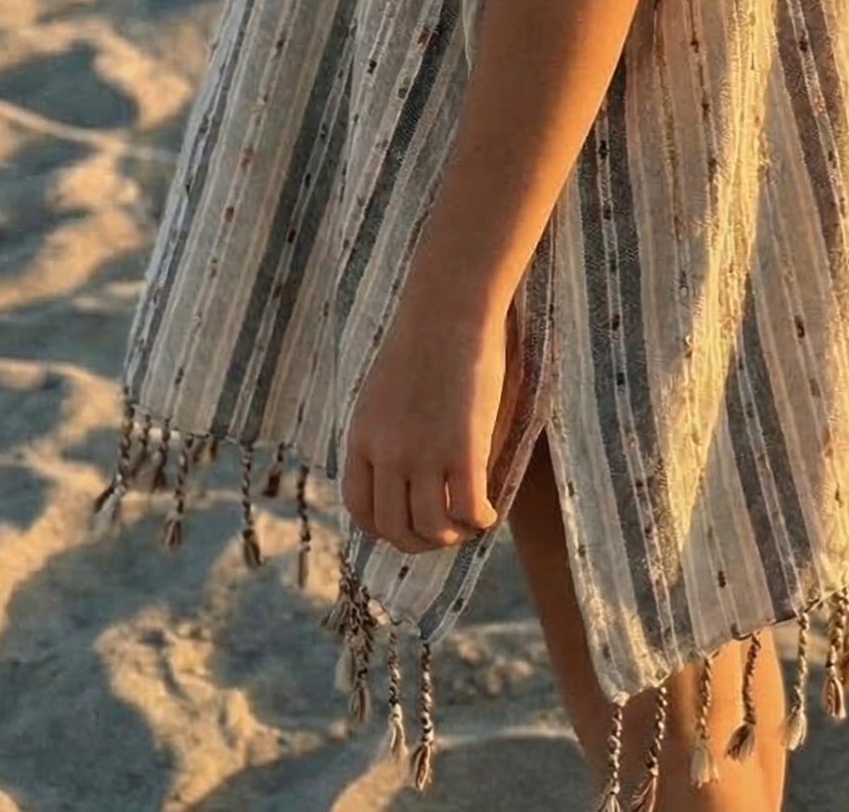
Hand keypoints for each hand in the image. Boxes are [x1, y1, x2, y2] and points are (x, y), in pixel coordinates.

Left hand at [341, 281, 523, 552]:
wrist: (450, 306)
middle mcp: (387, 452)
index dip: (383, 528)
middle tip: (445, 532)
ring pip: (431, 528)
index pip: (360, 508)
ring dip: (452, 535)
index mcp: (363, 436)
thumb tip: (402, 467)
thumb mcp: (384, 389)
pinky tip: (488, 510)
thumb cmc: (426, 337)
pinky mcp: (463, 449)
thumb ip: (386, 429)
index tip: (406, 524)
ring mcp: (423, 453)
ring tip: (468, 522)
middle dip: (420, 542)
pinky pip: (468, 509)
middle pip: (394, 528)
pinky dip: (479, 519)